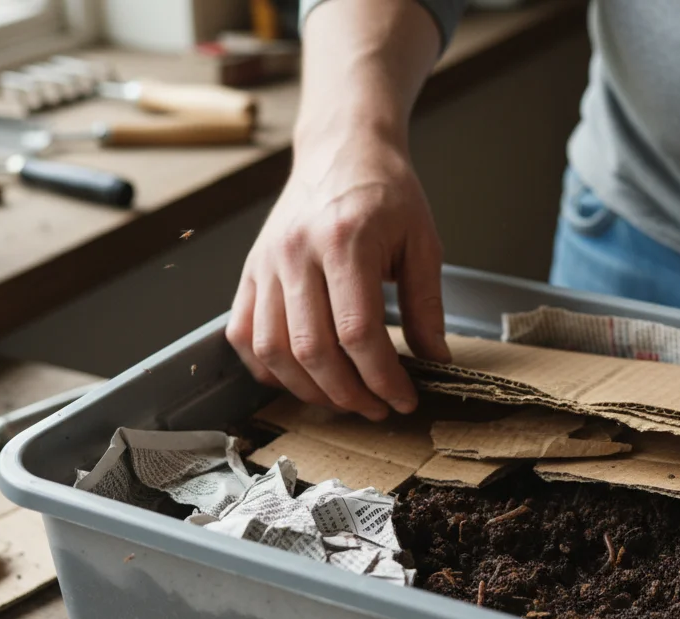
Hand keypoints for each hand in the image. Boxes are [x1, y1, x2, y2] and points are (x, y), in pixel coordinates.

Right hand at [226, 130, 450, 420]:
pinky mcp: (250, 271)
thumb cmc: (385, 191)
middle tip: (377, 408)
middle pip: (312, 349)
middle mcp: (296, 253)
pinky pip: (244, 335)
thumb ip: (427, 305)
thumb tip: (435, 361)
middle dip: (348, 393)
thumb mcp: (423, 242)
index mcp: (345, 241)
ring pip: (272, 350)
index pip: (358, 332)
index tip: (404, 398)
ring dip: (308, 389)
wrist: (341, 149)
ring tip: (343, 399)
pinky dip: (267, 368)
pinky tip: (299, 378)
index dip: (382, 377)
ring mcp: (266, 264)